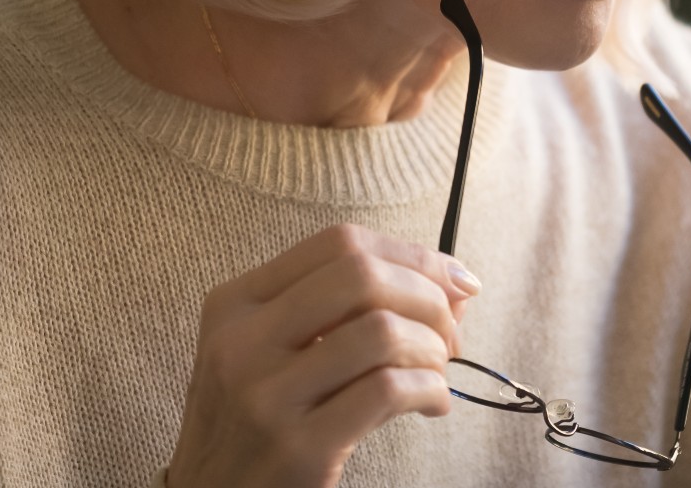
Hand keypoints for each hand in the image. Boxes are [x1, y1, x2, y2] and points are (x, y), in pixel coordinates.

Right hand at [166, 224, 481, 487]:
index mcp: (236, 303)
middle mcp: (243, 340)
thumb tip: (453, 287)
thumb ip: (345, 313)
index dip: (412, 255)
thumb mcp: (273, 353)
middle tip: (450, 335)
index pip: (339, 243)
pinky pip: (388, 391)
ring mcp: (266, 395)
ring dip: (432, 349)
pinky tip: (431, 404)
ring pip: (382, 331)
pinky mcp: (298, 447)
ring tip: (437, 374)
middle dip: (428, 298)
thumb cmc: (255, 423)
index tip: (454, 280)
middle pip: (362, 275)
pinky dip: (430, 390)